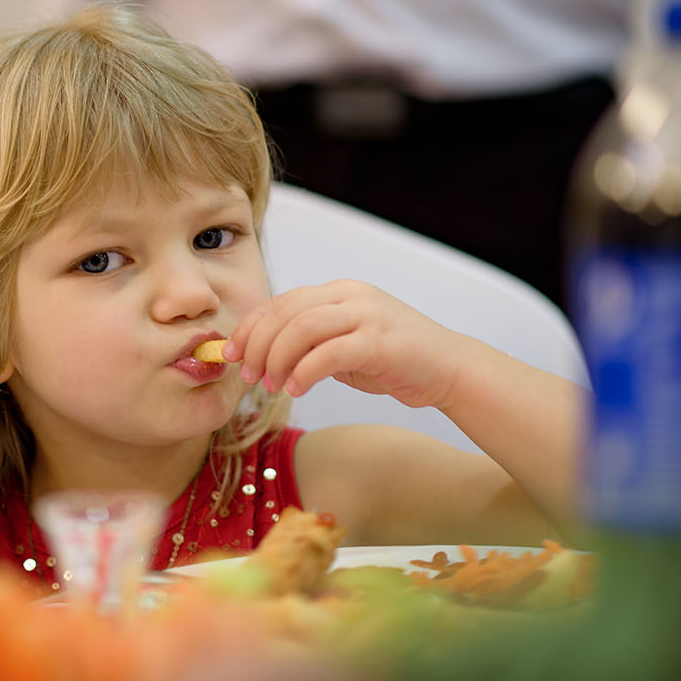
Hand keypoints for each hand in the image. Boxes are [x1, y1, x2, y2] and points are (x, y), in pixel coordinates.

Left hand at [224, 279, 457, 407]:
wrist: (449, 369)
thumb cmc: (393, 360)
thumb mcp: (345, 343)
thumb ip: (311, 341)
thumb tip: (261, 354)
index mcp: (339, 291)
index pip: (281, 301)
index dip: (251, 326)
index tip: (231, 352)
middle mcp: (351, 296)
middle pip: (286, 312)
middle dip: (257, 344)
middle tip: (247, 373)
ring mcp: (368, 315)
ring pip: (302, 329)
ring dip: (277, 359)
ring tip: (270, 384)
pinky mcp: (380, 342)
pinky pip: (328, 354)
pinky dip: (304, 373)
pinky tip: (295, 389)